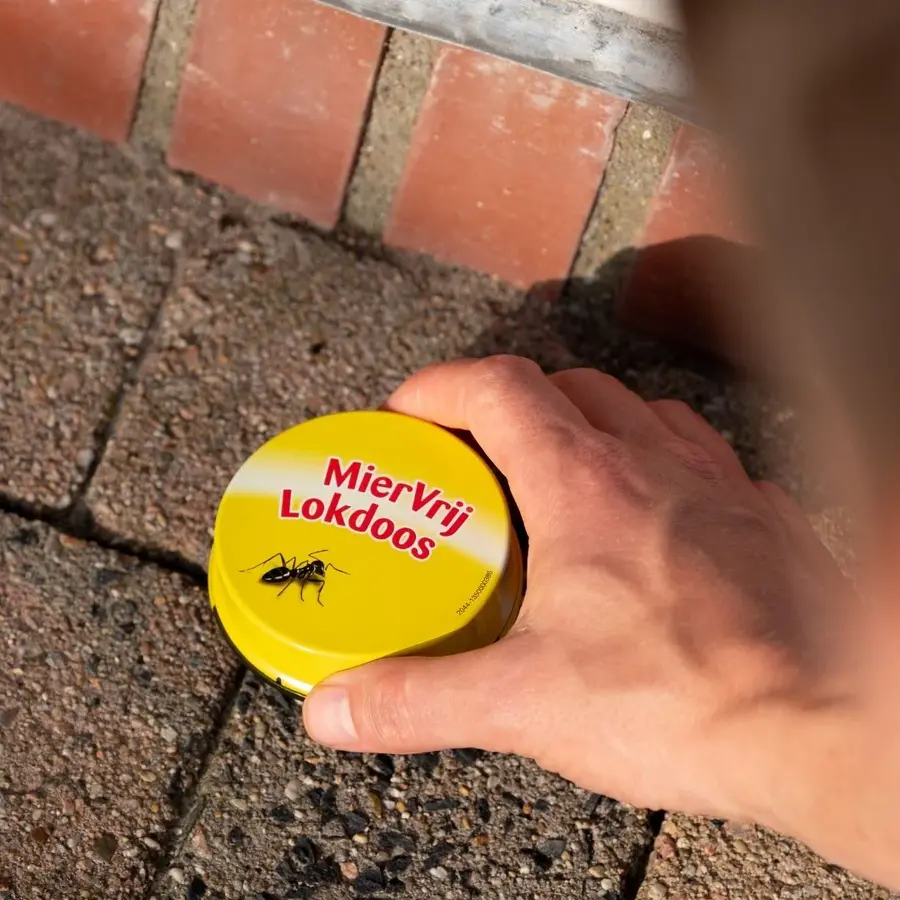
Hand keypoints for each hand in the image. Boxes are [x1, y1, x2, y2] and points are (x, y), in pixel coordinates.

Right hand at [303, 356, 894, 885]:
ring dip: (593, 425)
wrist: (827, 727)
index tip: (407, 414)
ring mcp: (719, 485)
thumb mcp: (521, 703)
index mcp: (584, 483)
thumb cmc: (682, 700)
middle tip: (478, 455)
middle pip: (570, 386)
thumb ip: (417, 701)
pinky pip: (707, 461)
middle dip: (511, 405)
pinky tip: (655, 519)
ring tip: (560, 476)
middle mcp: (655, 463)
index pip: (499, 388)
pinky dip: (665, 467)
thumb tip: (333, 708)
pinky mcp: (766, 521)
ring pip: (645, 412)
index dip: (440, 387)